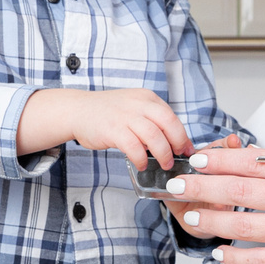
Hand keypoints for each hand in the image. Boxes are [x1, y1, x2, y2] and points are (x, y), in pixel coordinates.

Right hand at [20, 87, 193, 171]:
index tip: (187, 149)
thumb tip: (172, 140)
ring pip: (154, 136)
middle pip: (168, 124)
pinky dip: (141, 159)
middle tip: (178, 158)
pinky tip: (141, 165)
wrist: (77, 110)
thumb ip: (151, 120)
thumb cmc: (107, 113)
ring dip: (162, 154)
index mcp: (147, 98)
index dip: (183, 135)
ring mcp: (125, 116)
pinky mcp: (113, 129)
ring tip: (163, 165)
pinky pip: (134, 147)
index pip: (172, 116)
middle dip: (177, 144)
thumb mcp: (133, 108)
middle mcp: (138, 104)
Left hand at [167, 147, 264, 263]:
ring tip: (189, 216)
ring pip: (243, 225)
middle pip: (241, 191)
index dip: (219, 161)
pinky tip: (218, 252)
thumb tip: (242, 156)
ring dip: (210, 221)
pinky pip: (258, 260)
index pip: (254, 161)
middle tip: (176, 186)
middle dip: (202, 187)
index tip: (195, 160)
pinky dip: (234, 256)